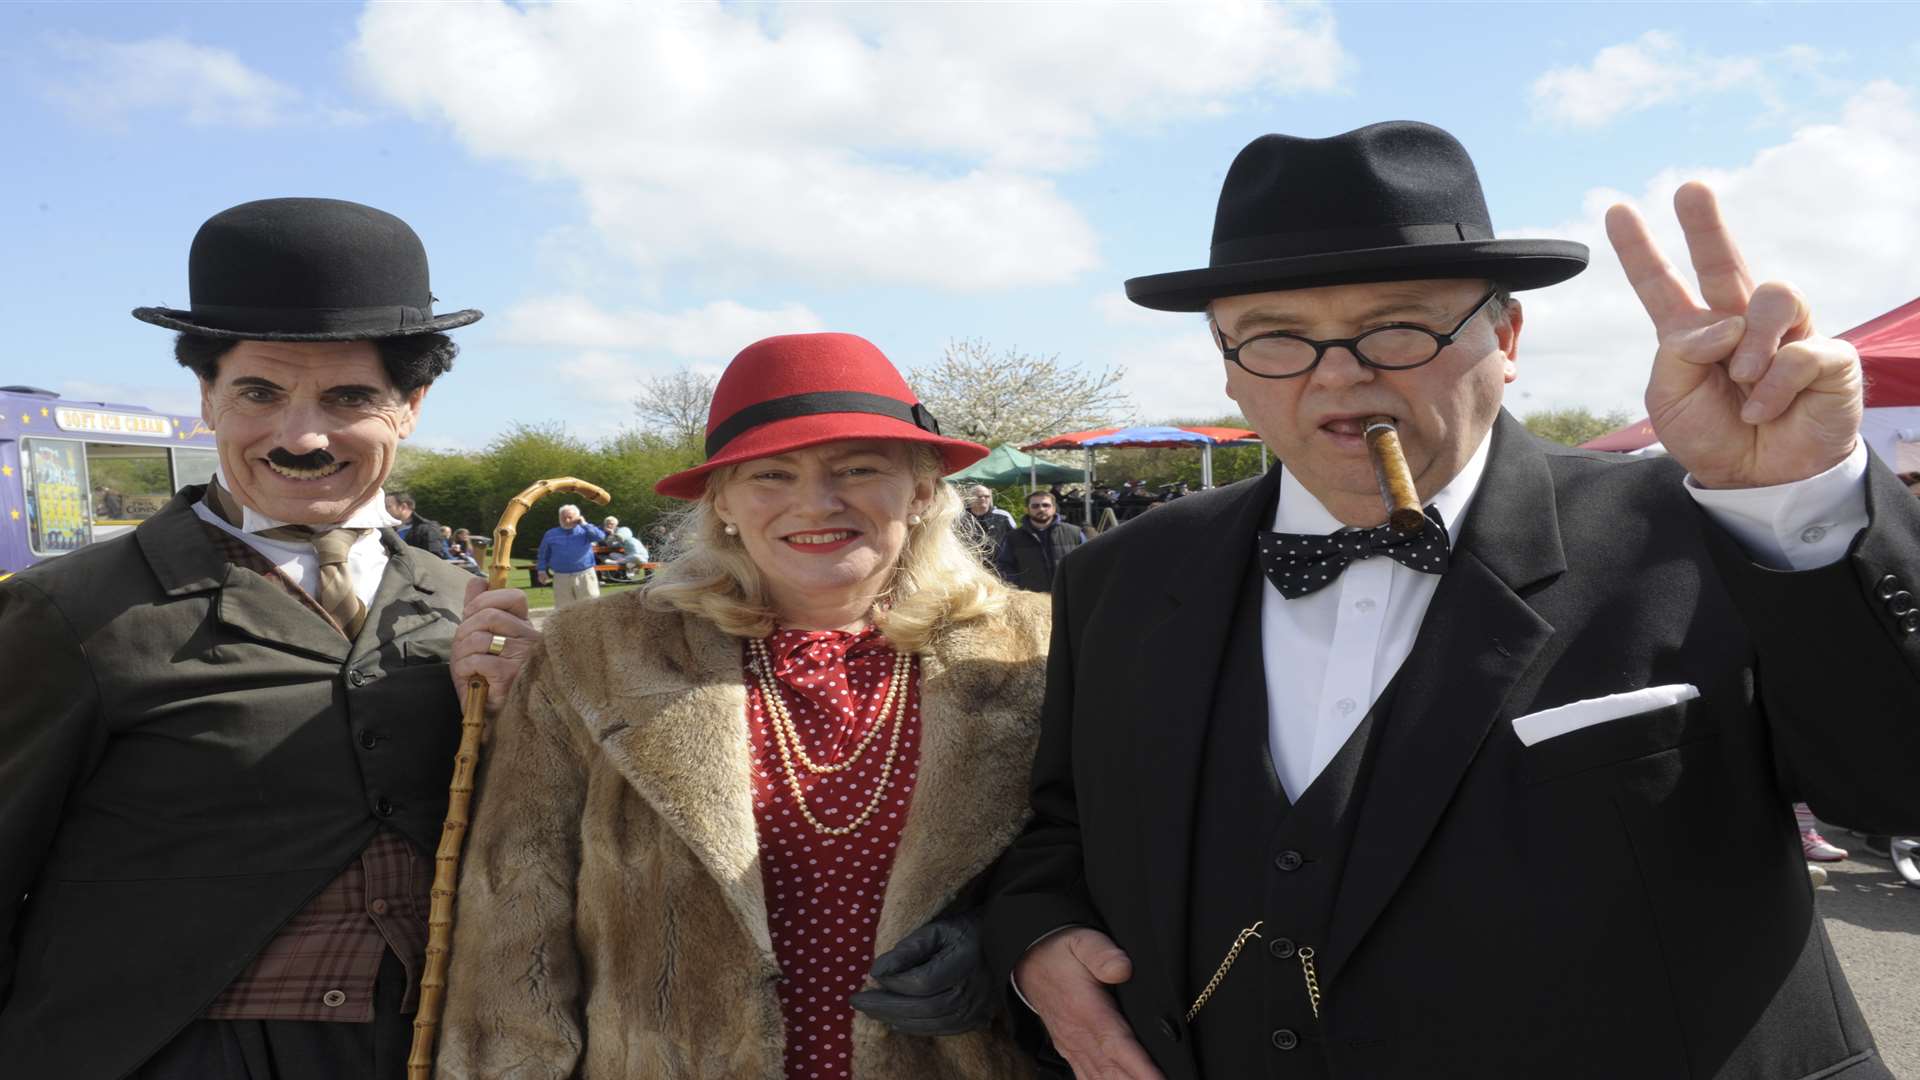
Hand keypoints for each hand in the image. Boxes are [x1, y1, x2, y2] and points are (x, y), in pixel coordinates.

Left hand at [450, 576, 536, 713]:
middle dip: (465, 629)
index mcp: (524, 628)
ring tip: (464, 666)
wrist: (499, 717)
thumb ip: (479, 609)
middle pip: (490, 615)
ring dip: (461, 652)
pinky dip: (464, 668)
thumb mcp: (482, 639)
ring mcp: (522, 657)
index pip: (514, 597)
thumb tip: (477, 581)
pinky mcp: (510, 675)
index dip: (486, 600)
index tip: (471, 614)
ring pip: (480, 636)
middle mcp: (529, 639)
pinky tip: (469, 679)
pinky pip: (477, 659)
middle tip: (462, 647)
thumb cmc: (489, 678)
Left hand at [849, 912, 992, 1034]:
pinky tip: (896, 1021)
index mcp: (964, 963)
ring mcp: (976, 1010)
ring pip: (930, 1023)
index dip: (895, 981)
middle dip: (886, 1006)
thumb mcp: (938, 928)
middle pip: (923, 1008)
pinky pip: (941, 1029)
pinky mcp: (975, 1019)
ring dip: (896, 1019)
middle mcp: (971, 992)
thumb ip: (909, 948)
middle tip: (857, 1001)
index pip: (922, 982)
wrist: (1005, 943)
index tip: (872, 973)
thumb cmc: (967, 930)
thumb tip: (876, 971)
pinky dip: (916, 1027)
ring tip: (871, 1010)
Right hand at [1012, 928, 1162, 1079]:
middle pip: (1112, 1071)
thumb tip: (1123, 969)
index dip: (1140, 1067)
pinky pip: (1087, 1077)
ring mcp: (1073, 1046)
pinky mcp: (1070, 1050)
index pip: (1117, 1044)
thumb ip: (1102, 953)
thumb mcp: (1083, 941)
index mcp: (1086, 1009)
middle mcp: (1078, 1034)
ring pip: (1100, 1079)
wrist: (1029, 961)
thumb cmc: (1061, 951)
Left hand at [1605, 182, 1861, 488]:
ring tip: (1741, 379)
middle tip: (1689, 188)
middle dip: (1705, 224)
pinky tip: (1763, 408)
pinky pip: (1797, 352)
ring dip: (1750, 343)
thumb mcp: (1669, 400)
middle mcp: (1739, 323)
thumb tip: (1724, 321)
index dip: (1640, 249)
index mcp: (1693, 332)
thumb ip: (1679, 354)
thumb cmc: (1714, 436)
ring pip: (1770, 295)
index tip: (1616, 211)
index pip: (1663, 284)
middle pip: (1723, 261)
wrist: (1759, 480)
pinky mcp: (1827, 355)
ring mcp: (1786, 334)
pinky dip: (1772, 386)